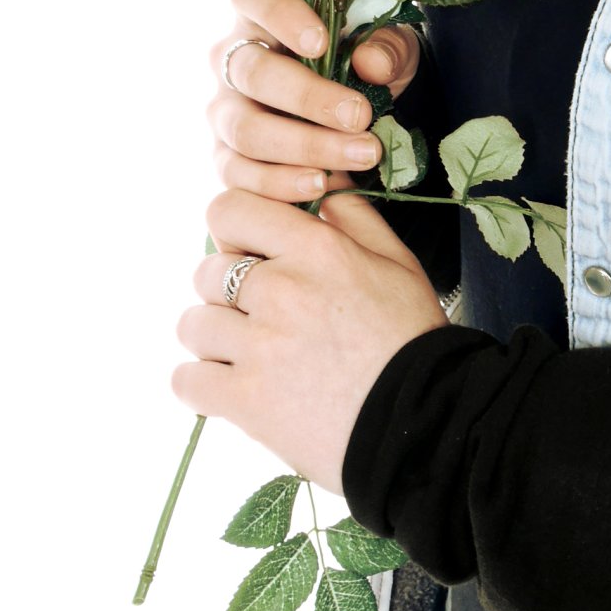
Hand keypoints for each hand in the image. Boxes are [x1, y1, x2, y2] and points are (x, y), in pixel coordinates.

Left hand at [173, 185, 449, 493]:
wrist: (423, 421)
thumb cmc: (413, 339)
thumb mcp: (397, 263)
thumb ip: (355, 218)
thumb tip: (322, 189)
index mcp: (317, 250)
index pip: (230, 210)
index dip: (233, 229)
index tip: (249, 250)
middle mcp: (282, 290)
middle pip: (207, 270)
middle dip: (224, 288)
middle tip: (254, 311)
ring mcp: (259, 347)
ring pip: (193, 324)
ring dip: (212, 336)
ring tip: (242, 352)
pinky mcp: (246, 400)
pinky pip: (186, 380)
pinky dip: (200, 384)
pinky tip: (227, 387)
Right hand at [209, 0, 423, 201]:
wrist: (360, 114)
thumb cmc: (365, 64)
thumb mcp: (391, 47)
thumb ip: (387, 47)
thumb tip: (371, 62)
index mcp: (263, 10)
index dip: (278, 12)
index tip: (321, 42)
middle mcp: (232, 56)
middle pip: (252, 71)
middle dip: (308, 98)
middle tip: (360, 116)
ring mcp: (223, 108)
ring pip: (246, 128)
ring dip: (305, 146)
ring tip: (361, 156)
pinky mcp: (225, 155)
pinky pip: (238, 174)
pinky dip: (281, 184)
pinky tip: (322, 185)